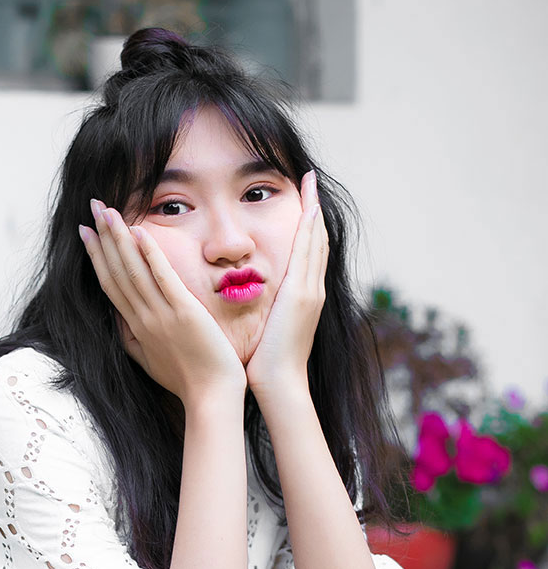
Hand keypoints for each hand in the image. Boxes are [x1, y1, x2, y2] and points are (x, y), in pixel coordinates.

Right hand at [79, 200, 245, 405]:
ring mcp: (161, 315)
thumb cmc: (187, 382)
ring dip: (119, 238)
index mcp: (136, 329)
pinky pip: (162, 278)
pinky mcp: (183, 313)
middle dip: (103, 237)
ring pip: (132, 270)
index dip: (97, 257)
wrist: (210, 398)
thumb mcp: (151, 362)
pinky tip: (140, 231)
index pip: (110, 286)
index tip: (86, 233)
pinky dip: (150, 254)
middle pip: (116, 272)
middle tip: (92, 207)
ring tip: (108, 210)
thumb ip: (134, 341)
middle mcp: (143, 319)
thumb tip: (120, 324)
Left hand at [244, 171, 328, 401]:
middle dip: (314, 211)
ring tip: (311, 184)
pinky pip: (308, 252)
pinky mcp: (302, 295)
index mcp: (303, 300)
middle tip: (312, 183)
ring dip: (314, 211)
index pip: (307, 256)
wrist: (280, 385)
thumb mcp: (267, 333)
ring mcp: (310, 291)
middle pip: (316, 242)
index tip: (304, 205)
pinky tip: (309, 206)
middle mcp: (312, 291)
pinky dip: (310, 228)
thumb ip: (264, 316)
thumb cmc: (267, 367)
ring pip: (315, 242)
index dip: (307, 230)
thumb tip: (252, 309)